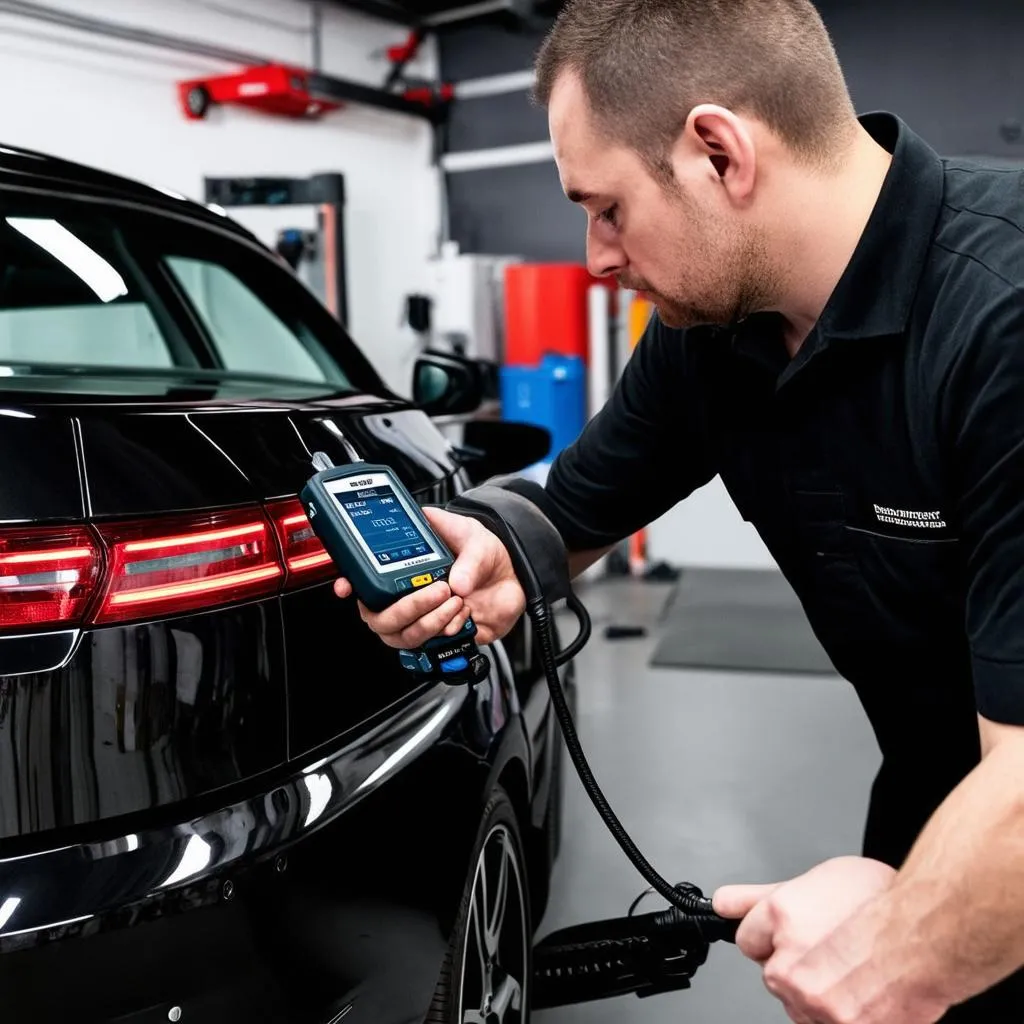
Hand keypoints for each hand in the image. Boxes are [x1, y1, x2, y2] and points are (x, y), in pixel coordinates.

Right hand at [333, 506, 525, 648]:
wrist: (515, 575)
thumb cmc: (485, 552)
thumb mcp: (473, 537)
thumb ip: (466, 556)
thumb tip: (456, 581)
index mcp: (404, 570)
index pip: (365, 583)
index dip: (352, 587)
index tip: (347, 587)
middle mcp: (408, 598)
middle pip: (381, 620)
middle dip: (407, 608)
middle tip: (437, 590)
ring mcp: (424, 620)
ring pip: (405, 637)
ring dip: (430, 621)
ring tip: (456, 599)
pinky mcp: (444, 636)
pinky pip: (434, 645)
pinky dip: (450, 629)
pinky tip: (465, 611)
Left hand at [713, 856, 940, 1023]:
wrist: (932, 934)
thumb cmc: (880, 901)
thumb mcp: (815, 879)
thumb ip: (758, 897)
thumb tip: (721, 904)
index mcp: (778, 919)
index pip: (747, 938)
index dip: (774, 934)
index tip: (800, 933)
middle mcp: (789, 962)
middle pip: (774, 974)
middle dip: (798, 965)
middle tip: (835, 949)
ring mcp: (813, 1002)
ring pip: (799, 1005)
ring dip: (820, 995)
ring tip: (854, 970)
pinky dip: (843, 1016)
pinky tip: (864, 994)